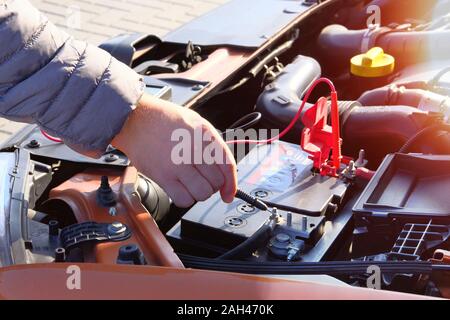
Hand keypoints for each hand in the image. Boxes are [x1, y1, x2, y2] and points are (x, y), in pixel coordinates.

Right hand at [112, 93, 236, 207]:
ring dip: (199, 192)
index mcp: (204, 134)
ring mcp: (178, 164)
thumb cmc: (162, 119)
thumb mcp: (194, 121)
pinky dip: (184, 198)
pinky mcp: (163, 176)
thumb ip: (210, 142)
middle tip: (202, 179)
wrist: (132, 119)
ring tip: (190, 183)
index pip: (227, 164)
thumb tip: (222, 167)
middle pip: (216, 182)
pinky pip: (184, 199)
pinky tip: (179, 188)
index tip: (228, 192)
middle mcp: (193, 149)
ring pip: (202, 193)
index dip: (231, 183)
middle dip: (212, 185)